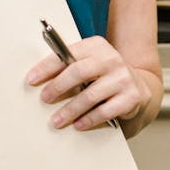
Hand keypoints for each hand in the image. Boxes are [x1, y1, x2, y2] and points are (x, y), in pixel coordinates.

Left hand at [25, 35, 151, 131]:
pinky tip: (78, 124)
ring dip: (70, 110)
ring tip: (56, 120)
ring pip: (90, 95)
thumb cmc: (103, 75)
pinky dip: (89, 119)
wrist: (138, 86)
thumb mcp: (89, 63)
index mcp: (96, 45)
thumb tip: (37, 76)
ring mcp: (124, 78)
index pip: (67, 54)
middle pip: (78, 72)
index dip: (46, 67)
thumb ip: (69, 64)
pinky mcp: (132, 97)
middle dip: (58, 87)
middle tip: (44, 99)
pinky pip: (105, 111)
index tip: (31, 80)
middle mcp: (112, 59)